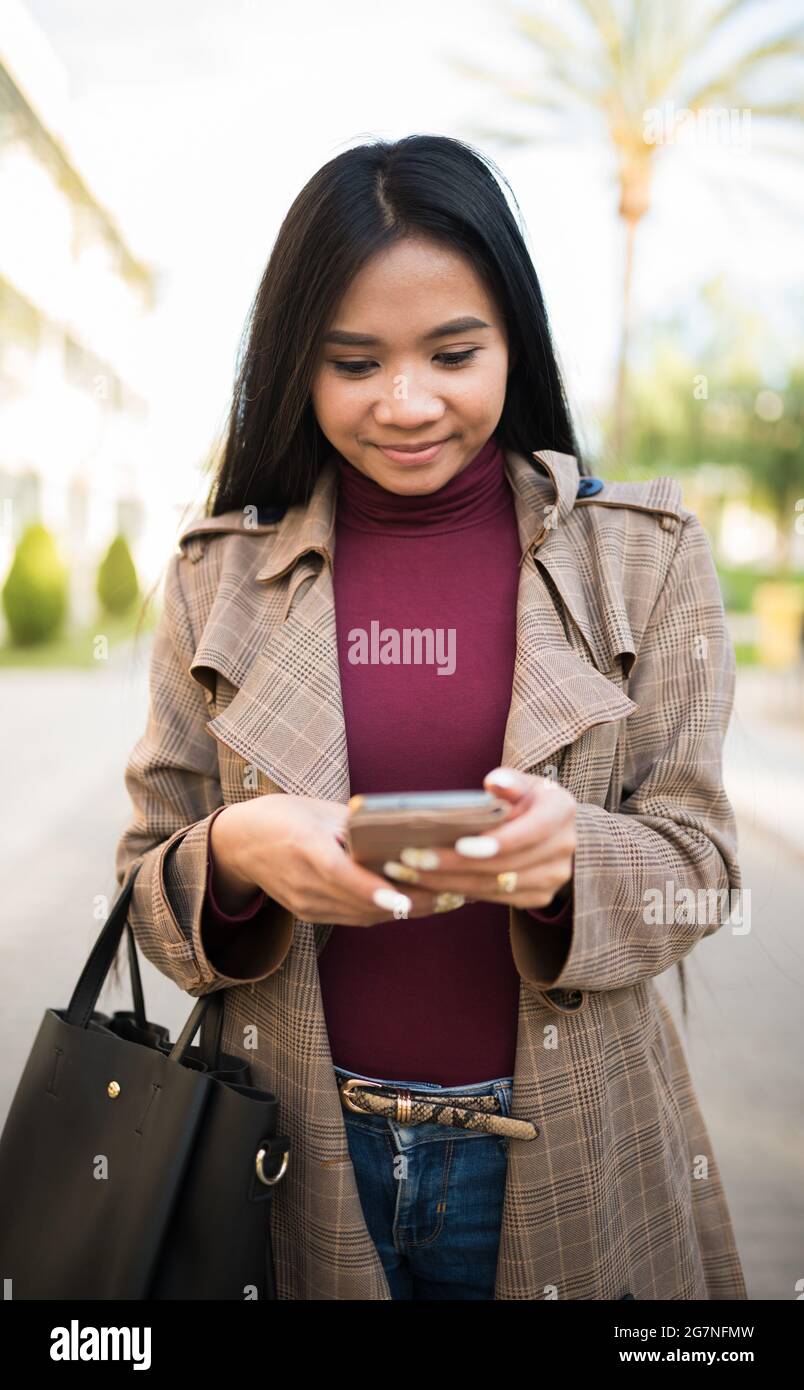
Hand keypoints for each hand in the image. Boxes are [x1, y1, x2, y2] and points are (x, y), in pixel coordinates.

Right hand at [210, 795, 445, 925]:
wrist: (238, 844)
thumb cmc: (281, 816)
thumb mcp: (317, 810)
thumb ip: (355, 824)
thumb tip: (400, 829)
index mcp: (303, 848)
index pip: (340, 875)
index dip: (372, 890)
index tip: (404, 898)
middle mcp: (303, 883)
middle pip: (361, 902)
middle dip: (410, 902)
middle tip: (454, 892)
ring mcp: (306, 904)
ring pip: (363, 915)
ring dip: (406, 910)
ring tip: (448, 898)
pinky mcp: (310, 914)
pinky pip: (355, 916)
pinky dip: (385, 910)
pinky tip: (416, 901)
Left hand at [383, 767, 575, 909]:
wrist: (552, 829)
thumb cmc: (526, 798)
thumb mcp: (520, 781)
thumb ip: (508, 781)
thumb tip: (494, 783)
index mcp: (561, 810)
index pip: (529, 832)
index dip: (496, 842)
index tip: (458, 845)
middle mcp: (564, 847)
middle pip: (504, 864)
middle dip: (455, 864)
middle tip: (412, 859)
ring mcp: (554, 877)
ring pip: (495, 886)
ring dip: (449, 881)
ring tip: (410, 871)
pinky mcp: (539, 897)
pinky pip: (494, 899)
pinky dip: (460, 891)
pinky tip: (429, 882)